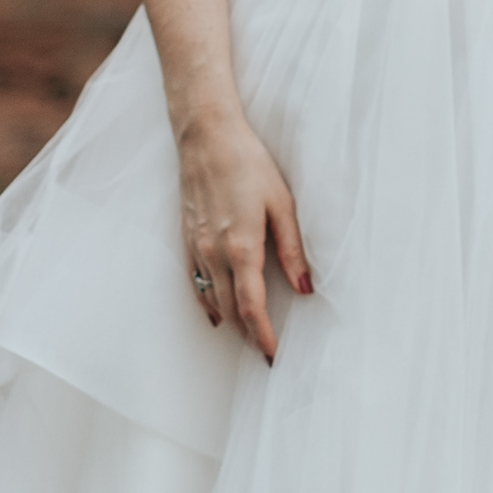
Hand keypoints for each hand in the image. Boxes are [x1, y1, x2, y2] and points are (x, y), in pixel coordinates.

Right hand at [176, 111, 311, 358]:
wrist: (206, 138)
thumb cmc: (249, 165)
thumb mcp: (282, 204)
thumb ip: (293, 249)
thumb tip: (305, 288)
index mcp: (241, 248)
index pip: (251, 306)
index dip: (262, 334)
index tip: (273, 354)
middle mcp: (214, 254)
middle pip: (229, 310)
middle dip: (247, 334)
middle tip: (265, 352)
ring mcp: (196, 248)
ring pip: (210, 299)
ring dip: (229, 322)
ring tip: (247, 337)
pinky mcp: (186, 239)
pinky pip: (194, 282)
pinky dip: (207, 302)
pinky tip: (216, 311)